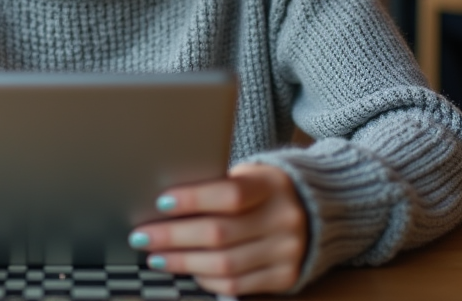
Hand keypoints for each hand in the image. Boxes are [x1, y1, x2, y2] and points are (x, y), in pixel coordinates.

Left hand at [127, 164, 307, 296]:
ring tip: (156, 257)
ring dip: (183, 262)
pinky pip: (236, 286)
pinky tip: (187, 270)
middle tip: (142, 236)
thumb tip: (165, 204)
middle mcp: (284, 220)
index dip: (193, 199)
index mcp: (272, 186)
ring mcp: (287, 252)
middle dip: (173, 237)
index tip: (161, 202)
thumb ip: (218, 186)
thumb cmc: (266, 189)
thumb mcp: (250, 175)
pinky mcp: (285, 277)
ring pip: (224, 265)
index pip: (229, 194)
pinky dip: (206, 280)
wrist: (319, 209)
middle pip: (219, 234)